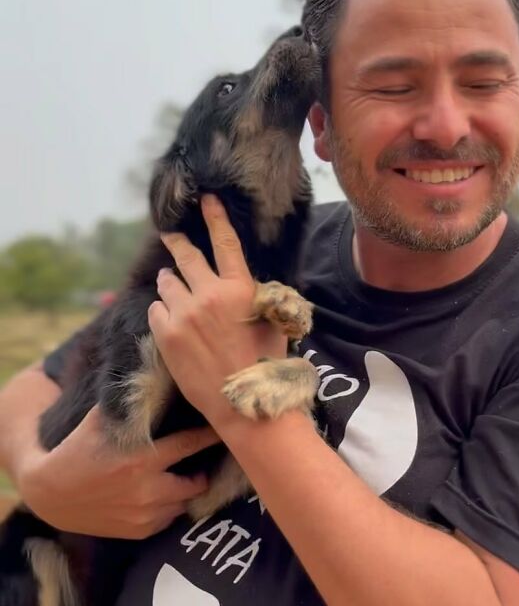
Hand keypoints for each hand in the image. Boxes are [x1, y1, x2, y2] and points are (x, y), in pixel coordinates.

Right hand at [20, 405, 218, 539]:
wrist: (48, 494)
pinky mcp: (139, 532)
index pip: (191, 444)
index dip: (210, 436)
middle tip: (202, 461)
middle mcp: (148, 490)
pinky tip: (161, 494)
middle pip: (198, 481)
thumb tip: (152, 375)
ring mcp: (145, 515)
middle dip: (202, 470)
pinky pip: (169, 519)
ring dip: (186, 490)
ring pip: (185, 502)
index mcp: (141, 459)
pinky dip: (169, 507)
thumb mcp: (98, 422)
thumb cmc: (76, 451)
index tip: (223, 429)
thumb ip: (127, 405)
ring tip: (183, 476)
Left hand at [148, 195, 285, 430]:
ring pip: (168, 283)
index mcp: (240, 289)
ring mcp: (184, 315)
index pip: (225, 243)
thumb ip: (259, 296)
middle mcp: (209, 296)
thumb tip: (250, 283)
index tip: (206, 199)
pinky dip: (162, 310)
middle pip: (186, 257)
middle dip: (177, 242)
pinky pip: (156, 310)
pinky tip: (171, 319)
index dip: (215, 217)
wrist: (244, 405)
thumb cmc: (266, 365)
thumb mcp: (274, 322)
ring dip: (171, 282)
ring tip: (173, 286)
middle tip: (170, 233)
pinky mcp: (166, 335)